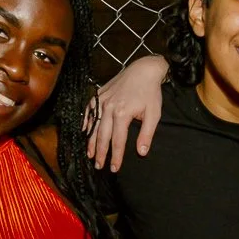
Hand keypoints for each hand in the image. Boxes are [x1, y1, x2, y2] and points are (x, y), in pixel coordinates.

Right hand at [86, 55, 168, 170]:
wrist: (143, 69)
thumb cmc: (150, 92)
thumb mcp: (154, 114)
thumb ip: (147, 134)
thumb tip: (142, 152)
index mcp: (122, 114)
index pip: (117, 141)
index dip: (116, 157)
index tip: (114, 168)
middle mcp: (108, 108)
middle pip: (102, 136)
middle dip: (100, 153)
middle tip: (98, 166)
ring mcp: (101, 100)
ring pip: (93, 125)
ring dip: (91, 141)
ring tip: (90, 154)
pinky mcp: (98, 94)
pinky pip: (89, 111)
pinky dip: (86, 122)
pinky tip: (85, 132)